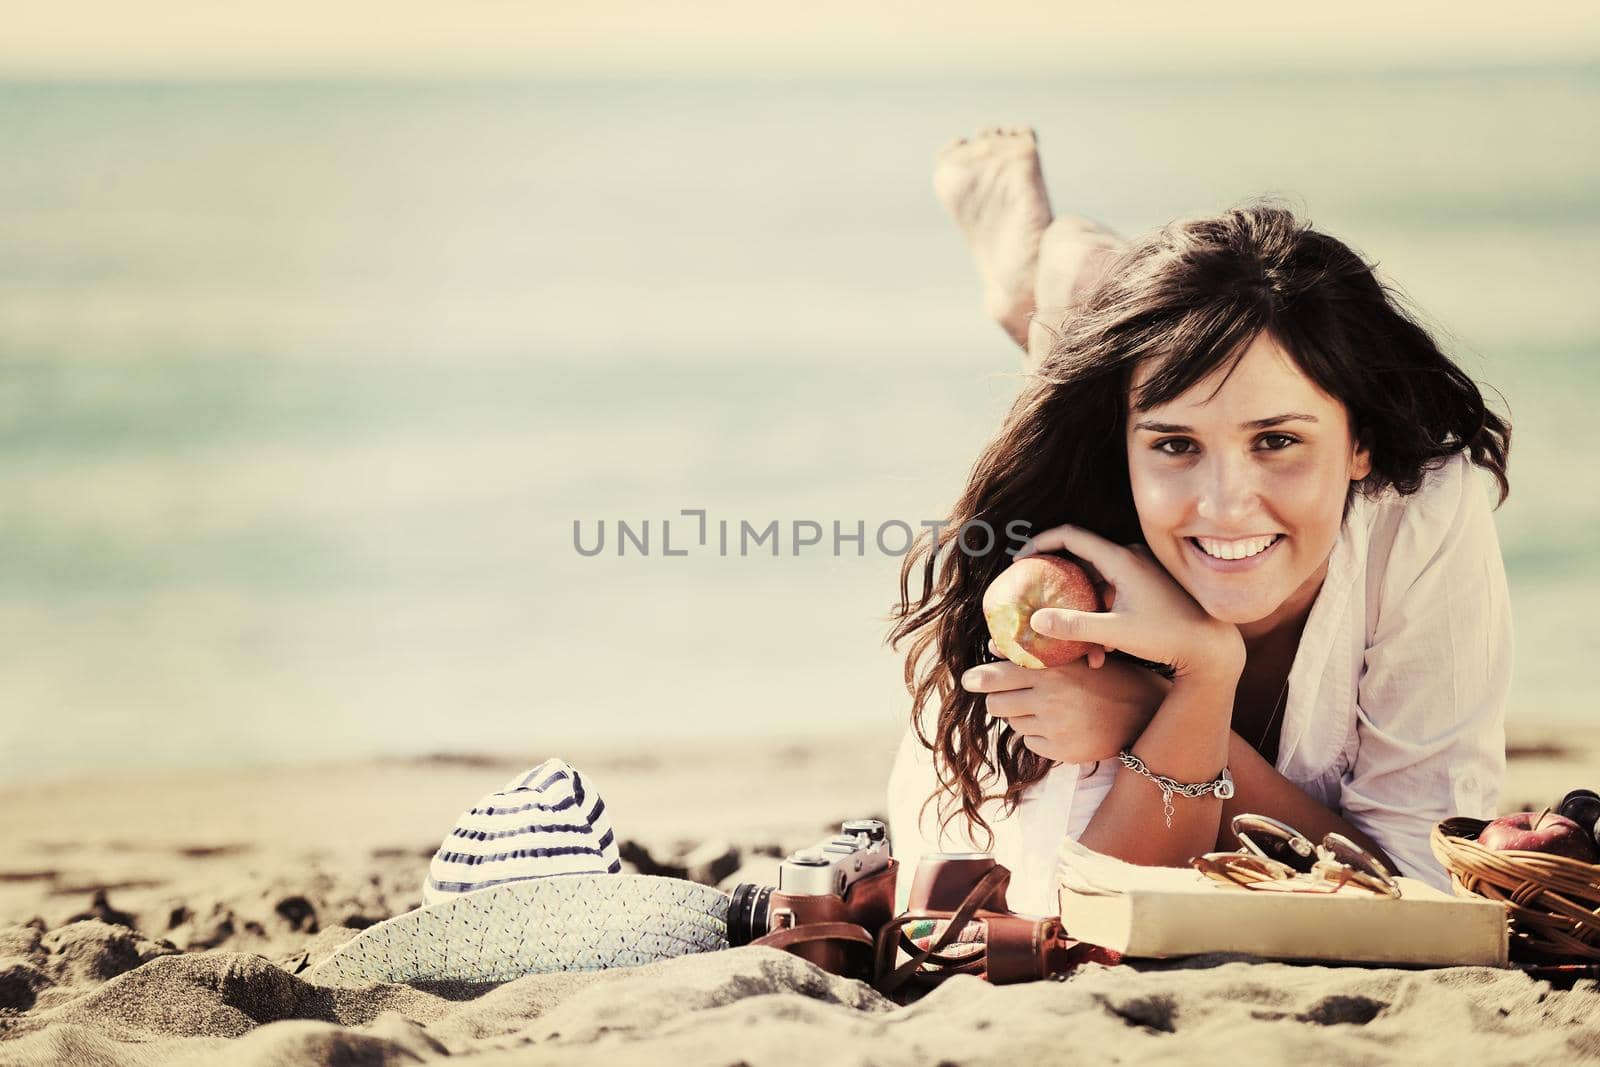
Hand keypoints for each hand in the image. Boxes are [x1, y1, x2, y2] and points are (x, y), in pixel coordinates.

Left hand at [961, 640, 1172, 762]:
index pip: (1000, 674)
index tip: (967, 680)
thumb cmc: (1105, 678)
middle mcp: (1051, 698)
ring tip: (1044, 708)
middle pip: (996, 704)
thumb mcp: (1075, 657)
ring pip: (1012, 723)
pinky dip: (1037, 735)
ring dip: (1020, 716)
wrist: (1143, 712)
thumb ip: (1034, 651)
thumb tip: (992, 646)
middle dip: (998, 700)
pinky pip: (1030, 742)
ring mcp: (1056, 726)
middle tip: (1007, 696)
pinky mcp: (1061, 750)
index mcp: (1053, 669)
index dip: (979, 678)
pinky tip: (1058, 725)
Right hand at [1018, 524, 1243, 683]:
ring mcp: (1140, 571)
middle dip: (1056, 581)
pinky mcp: (1147, 587)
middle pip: (1080, 559)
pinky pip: (1112, 593)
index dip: (1041, 543)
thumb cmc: (1168, 636)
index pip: (1071, 536)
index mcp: (1122, 559)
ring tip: (1075, 645)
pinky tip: (1101, 651)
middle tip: (1032, 594)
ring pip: (1097, 582)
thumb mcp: (1116, 632)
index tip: (1020, 560)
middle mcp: (1131, 557)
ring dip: (1081, 609)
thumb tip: (1036, 620)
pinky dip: (1099, 615)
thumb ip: (1074, 625)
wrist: (1211, 647)